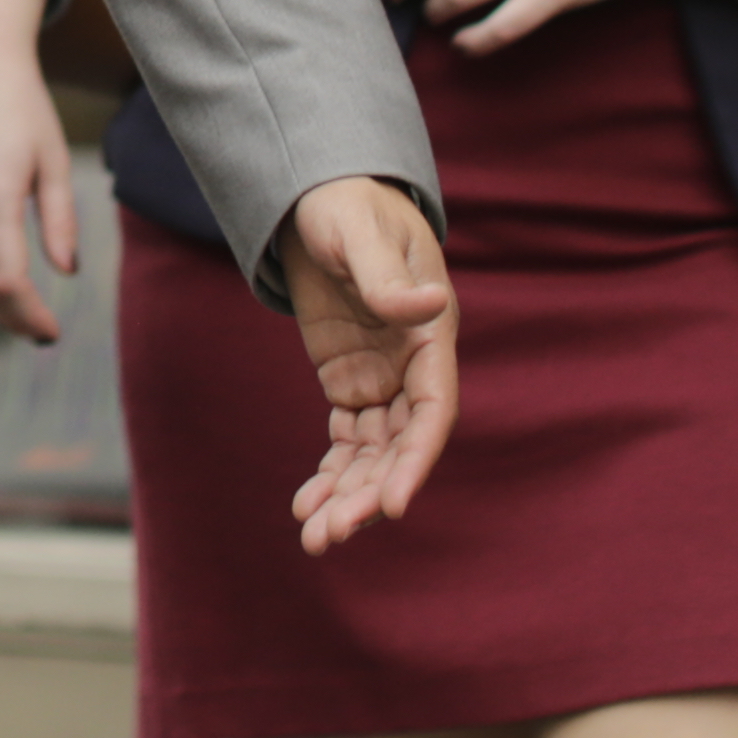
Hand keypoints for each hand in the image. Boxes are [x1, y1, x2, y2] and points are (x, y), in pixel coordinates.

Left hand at [274, 176, 456, 552]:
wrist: (317, 197)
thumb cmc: (346, 206)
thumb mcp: (360, 233)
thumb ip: (387, 275)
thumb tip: (427, 305)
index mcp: (430, 335)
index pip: (433, 411)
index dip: (415, 461)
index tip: (392, 506)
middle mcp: (412, 366)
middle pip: (399, 446)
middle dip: (369, 494)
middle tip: (330, 536)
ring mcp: (382, 378)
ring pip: (371, 454)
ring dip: (347, 497)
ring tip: (313, 539)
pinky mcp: (349, 382)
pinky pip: (345, 441)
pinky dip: (328, 475)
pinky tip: (304, 507)